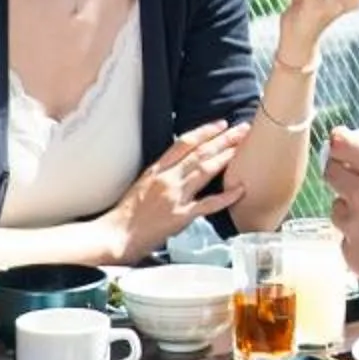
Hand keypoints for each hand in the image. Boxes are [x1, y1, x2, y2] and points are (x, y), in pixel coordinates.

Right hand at [104, 120, 250, 262]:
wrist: (115, 235)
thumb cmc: (126, 214)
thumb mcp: (142, 184)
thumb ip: (162, 173)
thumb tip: (181, 163)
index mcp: (156, 169)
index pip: (184, 143)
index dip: (205, 131)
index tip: (221, 124)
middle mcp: (167, 179)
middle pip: (200, 153)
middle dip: (224, 139)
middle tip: (243, 129)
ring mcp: (175, 196)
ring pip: (205, 170)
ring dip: (226, 157)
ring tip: (243, 148)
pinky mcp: (180, 217)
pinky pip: (207, 204)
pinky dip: (226, 197)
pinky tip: (240, 189)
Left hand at [324, 134, 358, 315]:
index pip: (344, 145)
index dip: (341, 139)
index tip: (343, 139)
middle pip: (331, 173)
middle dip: (338, 168)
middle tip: (351, 171)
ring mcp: (356, 230)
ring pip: (336, 208)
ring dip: (347, 205)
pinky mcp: (354, 259)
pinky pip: (346, 242)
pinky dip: (356, 238)